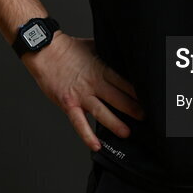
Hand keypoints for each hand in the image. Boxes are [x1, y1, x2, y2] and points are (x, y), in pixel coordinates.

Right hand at [23, 32, 144, 150]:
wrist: (45, 51)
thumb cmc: (68, 48)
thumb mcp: (94, 47)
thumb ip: (107, 55)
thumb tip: (121, 56)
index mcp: (101, 69)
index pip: (124, 83)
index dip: (137, 92)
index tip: (148, 99)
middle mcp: (93, 84)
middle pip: (118, 98)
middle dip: (133, 109)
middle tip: (145, 117)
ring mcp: (81, 95)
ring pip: (102, 112)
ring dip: (116, 123)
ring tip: (127, 132)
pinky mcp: (68, 104)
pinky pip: (79, 123)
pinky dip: (87, 135)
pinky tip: (96, 145)